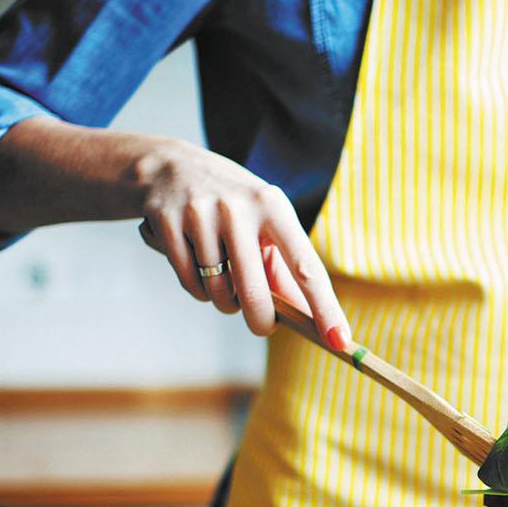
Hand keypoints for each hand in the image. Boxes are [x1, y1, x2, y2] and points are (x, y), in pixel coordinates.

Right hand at [135, 140, 349, 348]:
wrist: (171, 166)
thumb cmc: (234, 205)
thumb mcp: (266, 222)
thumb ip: (286, 269)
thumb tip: (309, 318)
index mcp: (274, 207)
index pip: (306, 267)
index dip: (324, 307)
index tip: (339, 340)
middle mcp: (239, 208)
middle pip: (254, 292)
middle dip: (261, 321)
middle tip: (263, 326)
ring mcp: (200, 214)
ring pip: (218, 291)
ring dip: (224, 299)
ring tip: (223, 276)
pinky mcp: (168, 223)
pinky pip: (190, 282)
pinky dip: (198, 288)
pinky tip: (199, 267)